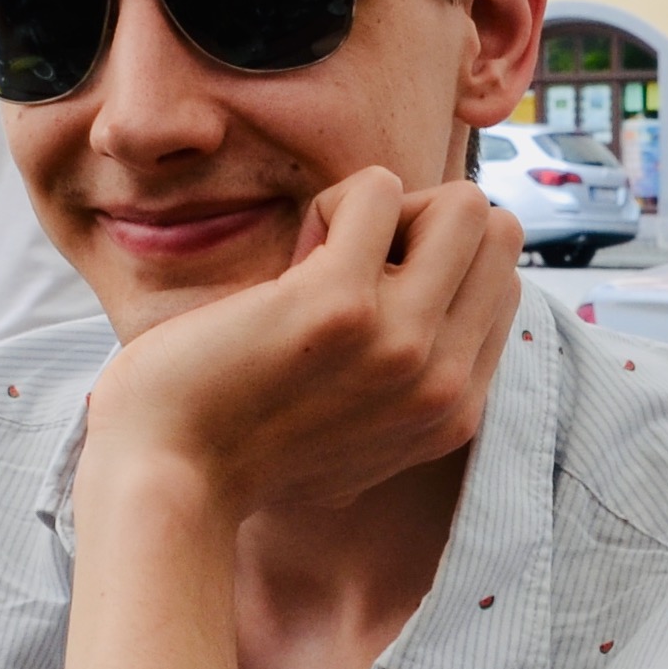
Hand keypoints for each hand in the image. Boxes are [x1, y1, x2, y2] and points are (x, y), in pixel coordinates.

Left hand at [82, 168, 521, 518]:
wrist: (166, 479)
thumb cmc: (231, 449)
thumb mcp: (349, 447)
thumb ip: (397, 399)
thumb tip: (414, 325)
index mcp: (452, 413)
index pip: (501, 288)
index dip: (433, 269)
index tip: (363, 300)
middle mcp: (442, 382)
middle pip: (497, 236)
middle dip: (425, 225)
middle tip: (348, 266)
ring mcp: (401, 343)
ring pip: (466, 205)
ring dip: (388, 210)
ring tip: (324, 259)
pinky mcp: (341, 304)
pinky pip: (377, 189)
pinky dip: (334, 201)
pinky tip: (290, 256)